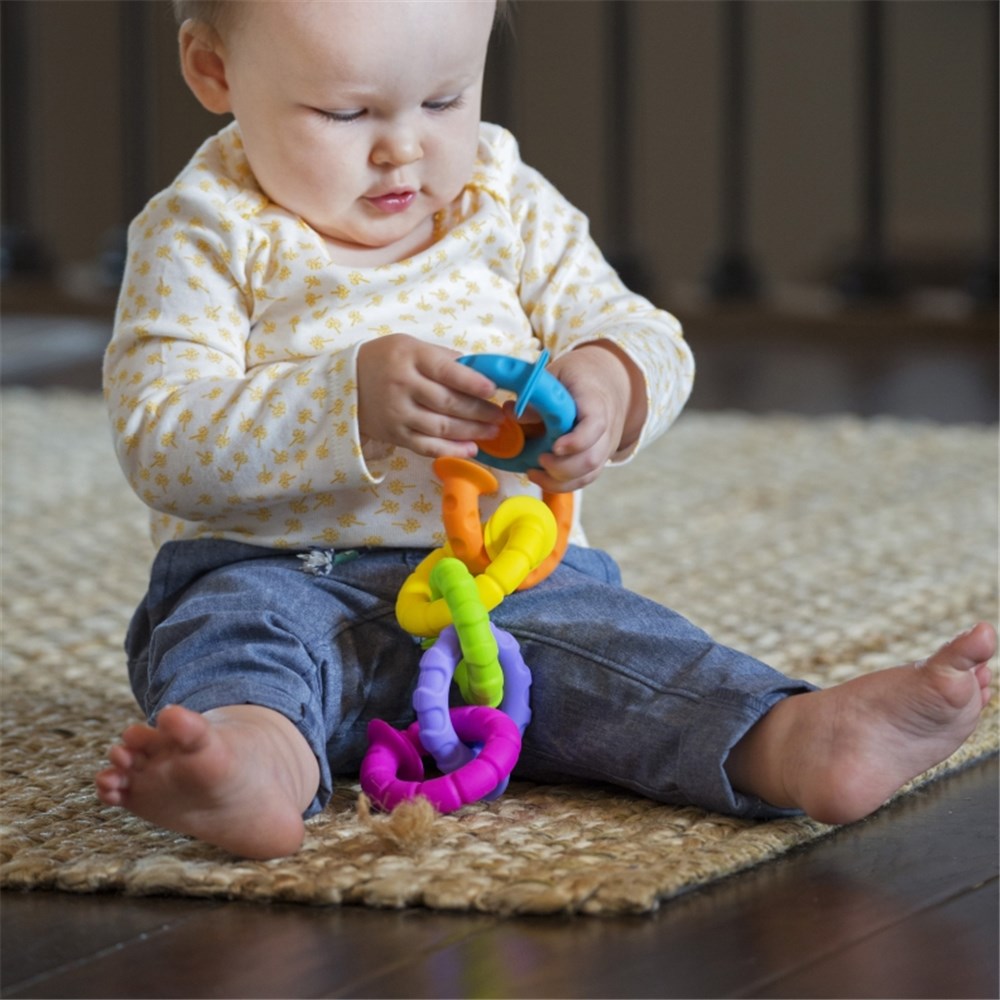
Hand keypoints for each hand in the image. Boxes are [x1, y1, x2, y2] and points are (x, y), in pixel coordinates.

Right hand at [357, 334, 504, 458]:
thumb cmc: (384, 360)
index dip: (473, 382)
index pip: (446, 371)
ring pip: (441, 426)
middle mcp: (403, 386)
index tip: (494, 390)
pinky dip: (451, 450)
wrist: (344, 385)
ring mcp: (398, 413)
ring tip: (492, 432)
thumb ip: (443, 357)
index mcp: (410, 358)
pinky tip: (471, 449)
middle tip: (499, 416)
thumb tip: (479, 371)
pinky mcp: (395, 435)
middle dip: (479, 411)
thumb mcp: (410, 346)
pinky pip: (427, 446)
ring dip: (471, 432)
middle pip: (447, 402)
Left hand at [527, 342, 644, 492]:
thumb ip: (538, 396)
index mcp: (596, 402)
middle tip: (538, 460)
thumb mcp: (556, 377)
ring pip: (589, 474)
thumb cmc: (577, 378)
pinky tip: (540, 477)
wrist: (604, 382)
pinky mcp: (597, 459)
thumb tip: (511, 412)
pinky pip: (584, 479)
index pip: (595, 425)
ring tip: (533, 472)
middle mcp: (606, 429)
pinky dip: (561, 484)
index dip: (577, 440)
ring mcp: (604, 447)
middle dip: (562, 468)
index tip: (555, 447)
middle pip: (592, 458)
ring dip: (559, 481)